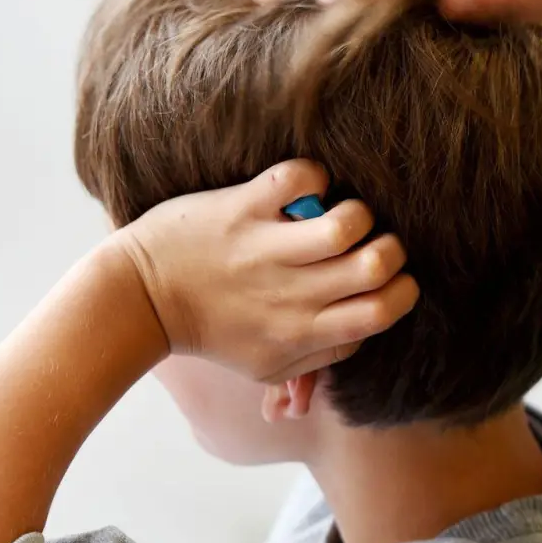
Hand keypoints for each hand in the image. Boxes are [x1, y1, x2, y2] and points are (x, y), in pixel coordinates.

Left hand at [114, 159, 418, 383]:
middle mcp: (290, 295)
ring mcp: (265, 250)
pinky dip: (313, 176)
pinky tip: (301, 189)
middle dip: (389, 248)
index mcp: (302, 334)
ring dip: (356, 212)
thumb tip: (357, 343)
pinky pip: (299, 179)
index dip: (400, 289)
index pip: (381, 313)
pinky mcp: (242, 210)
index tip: (388, 277)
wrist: (140, 299)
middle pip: (376, 267)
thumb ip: (314, 363)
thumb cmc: (209, 330)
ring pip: (347, 224)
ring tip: (338, 213)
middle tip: (370, 242)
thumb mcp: (262, 366)